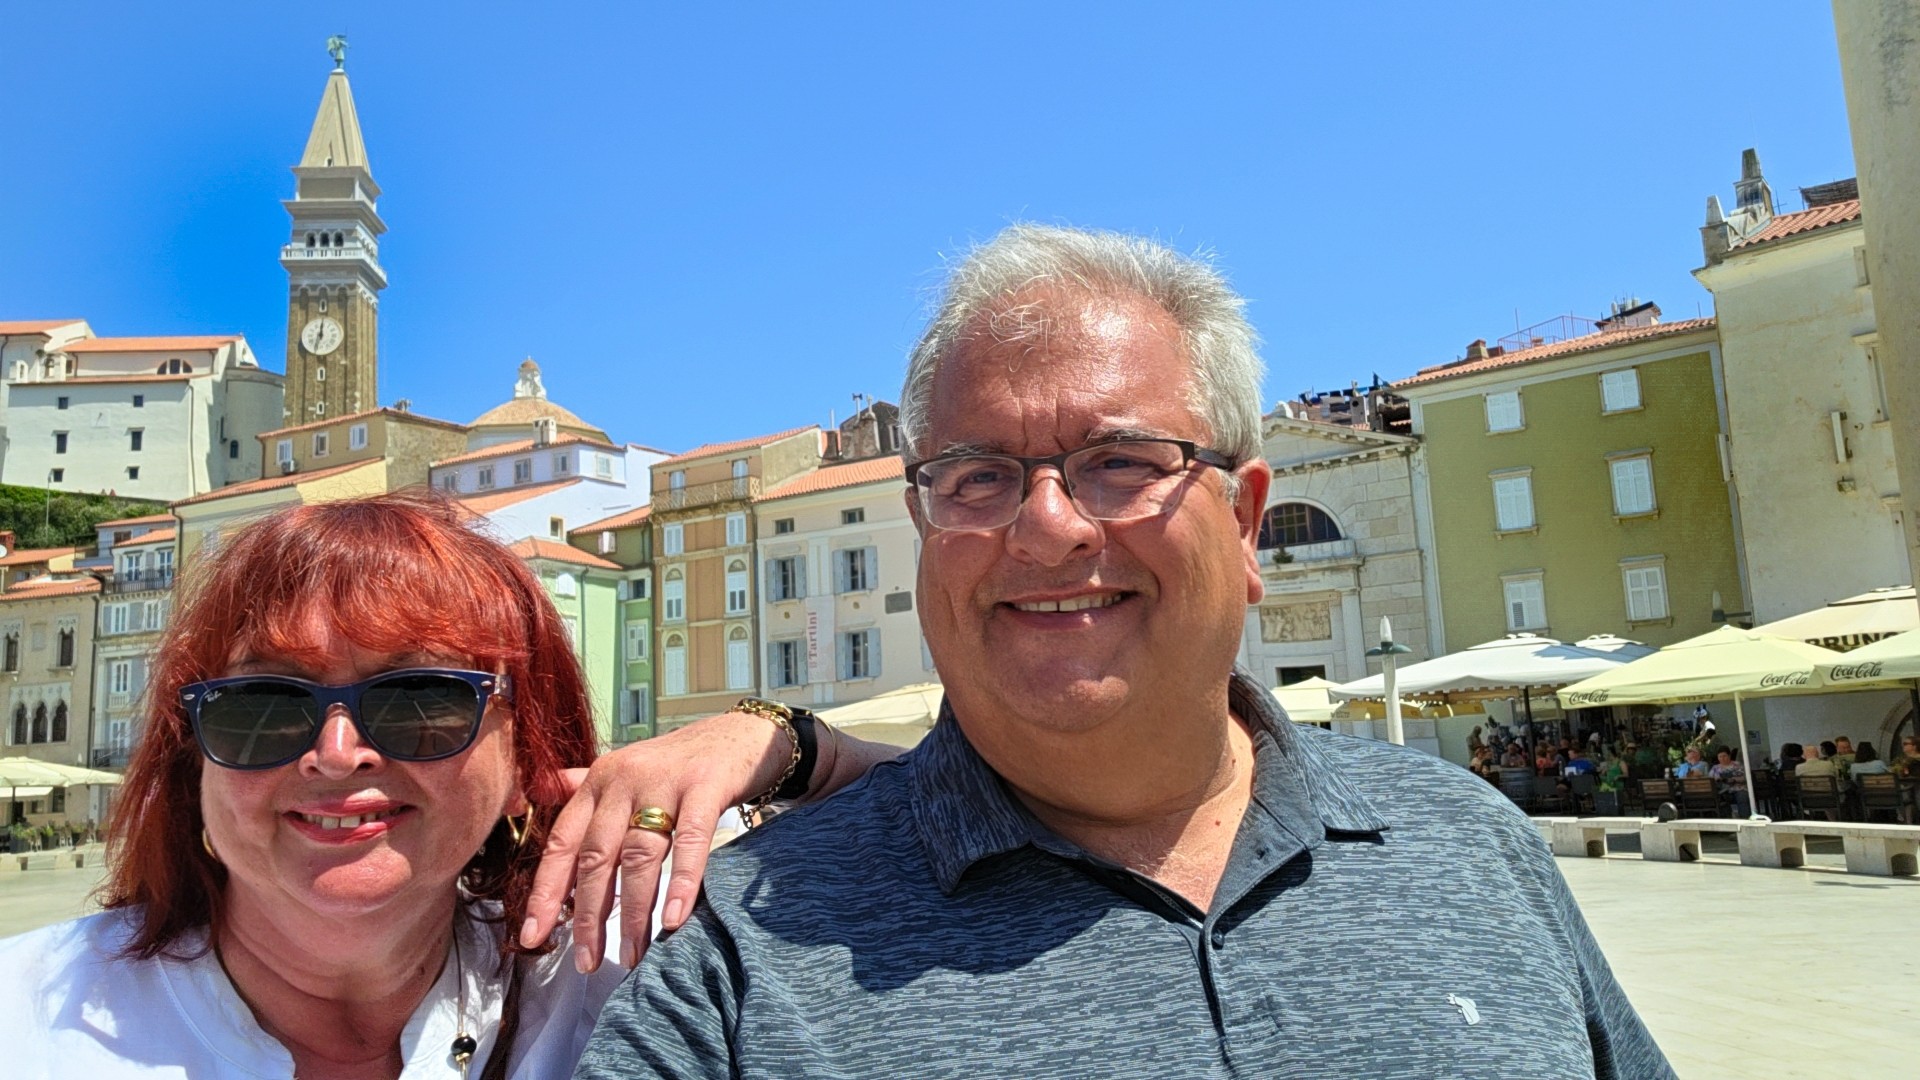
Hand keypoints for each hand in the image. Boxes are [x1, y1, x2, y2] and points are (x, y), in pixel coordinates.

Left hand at [519, 710, 792, 971]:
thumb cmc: (682, 762)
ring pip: (638, 856)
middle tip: (587, 962)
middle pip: (596, 857)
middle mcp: (624, 779)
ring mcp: (664, 782)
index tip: (533, 936)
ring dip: (631, 912)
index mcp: (600, 782)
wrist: (742, 731)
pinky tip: (672, 920)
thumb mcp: (629, 770)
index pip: (562, 842)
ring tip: (631, 955)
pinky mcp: (705, 786)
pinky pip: (689, 841)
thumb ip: (586, 784)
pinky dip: (679, 883)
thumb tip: (543, 790)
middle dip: (588, 915)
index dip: (545, 892)